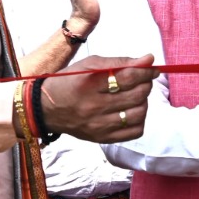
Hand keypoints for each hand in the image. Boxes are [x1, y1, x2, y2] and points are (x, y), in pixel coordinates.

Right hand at [41, 54, 156, 142]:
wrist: (46, 109)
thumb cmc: (69, 82)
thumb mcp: (90, 65)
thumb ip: (120, 62)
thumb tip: (149, 59)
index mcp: (90, 84)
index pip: (129, 76)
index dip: (146, 70)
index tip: (152, 67)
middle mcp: (94, 107)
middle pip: (137, 95)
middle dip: (146, 84)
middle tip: (142, 79)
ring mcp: (99, 125)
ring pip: (139, 113)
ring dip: (143, 101)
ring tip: (135, 95)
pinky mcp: (102, 138)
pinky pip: (134, 131)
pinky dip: (139, 119)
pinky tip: (130, 110)